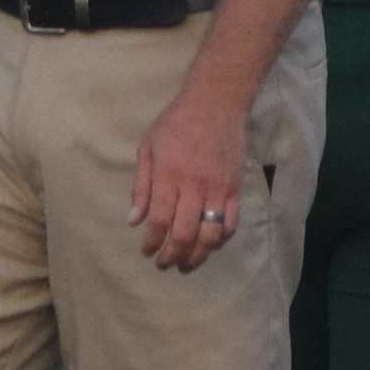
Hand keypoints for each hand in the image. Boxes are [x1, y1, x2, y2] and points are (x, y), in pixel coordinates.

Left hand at [130, 86, 249, 271]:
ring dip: (197, 256)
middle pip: (184, 233)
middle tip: (163, 264)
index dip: (152, 242)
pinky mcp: (236, 189)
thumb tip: (133, 220)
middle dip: (172, 255)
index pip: (160, 220)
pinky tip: (209, 247)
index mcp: (170, 175)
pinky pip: (231, 224)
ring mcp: (219, 189)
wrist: (216, 104)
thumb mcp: (148, 148)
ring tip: (185, 265)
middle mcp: (195, 185)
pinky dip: (220, 241)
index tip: (146, 251)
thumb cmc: (176, 124)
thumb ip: (141, 187)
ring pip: (210, 235)